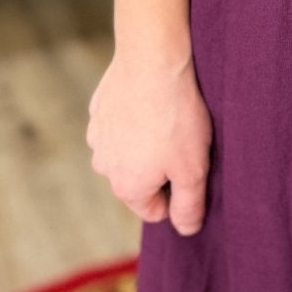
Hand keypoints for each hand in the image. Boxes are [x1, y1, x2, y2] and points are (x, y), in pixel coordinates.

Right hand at [87, 43, 212, 235]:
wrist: (152, 61)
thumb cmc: (176, 118)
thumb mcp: (194, 170)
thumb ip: (189, 207)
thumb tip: (186, 230)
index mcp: (127, 187)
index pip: (155, 211)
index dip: (178, 193)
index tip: (191, 167)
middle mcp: (104, 167)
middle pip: (139, 180)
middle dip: (161, 167)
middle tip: (183, 140)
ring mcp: (97, 136)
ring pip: (128, 151)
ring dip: (147, 142)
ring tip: (169, 118)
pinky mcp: (98, 109)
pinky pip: (121, 124)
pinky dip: (136, 118)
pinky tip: (152, 102)